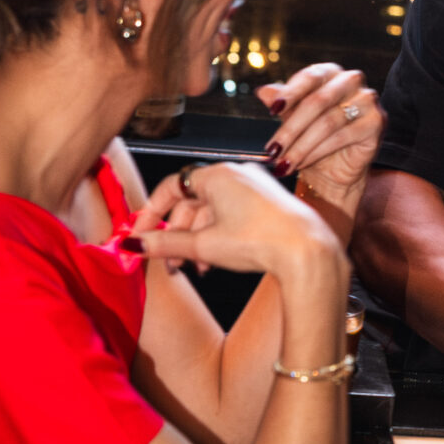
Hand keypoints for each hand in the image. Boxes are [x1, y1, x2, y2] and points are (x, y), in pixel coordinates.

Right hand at [129, 158, 340, 281]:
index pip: (172, 186)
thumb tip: (136, 245)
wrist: (307, 251)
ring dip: (198, 240)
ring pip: (213, 211)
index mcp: (218, 175)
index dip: (152, 212)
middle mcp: (237, 174)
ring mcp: (256, 187)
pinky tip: (215, 262)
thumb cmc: (261, 241)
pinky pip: (233, 215)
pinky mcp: (269, 202)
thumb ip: (165, 244)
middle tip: (169, 261)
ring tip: (195, 268)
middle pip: (193, 201)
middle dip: (178, 234)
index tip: (141, 233)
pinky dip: (219, 235)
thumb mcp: (204, 245)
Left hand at [258, 66, 382, 213]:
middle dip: (291, 129)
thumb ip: (282, 103)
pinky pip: (342, 136)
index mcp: (330, 72)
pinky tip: (302, 163)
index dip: (290, 93)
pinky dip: (317, 152)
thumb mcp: (292, 119)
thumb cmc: (313, 138)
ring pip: (328, 122)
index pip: (310, 76)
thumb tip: (262, 91)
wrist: (335, 169)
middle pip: (318, 101)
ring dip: (301, 146)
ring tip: (284, 163)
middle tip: (272, 150)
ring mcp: (367, 100)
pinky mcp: (377, 122)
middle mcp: (351, 81)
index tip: (272, 110)